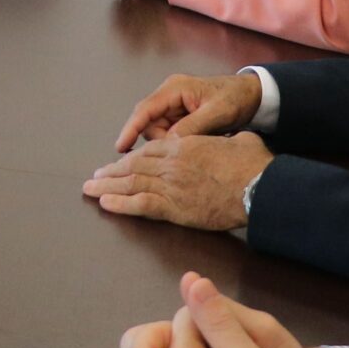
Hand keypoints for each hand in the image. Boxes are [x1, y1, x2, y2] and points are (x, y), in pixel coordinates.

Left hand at [84, 132, 273, 229]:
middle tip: (96, 176)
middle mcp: (171, 163)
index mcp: (185, 145)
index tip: (121, 163)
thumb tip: (236, 140)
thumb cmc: (254, 164)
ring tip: (90, 189)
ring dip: (107, 187)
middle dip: (112, 172)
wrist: (258, 186)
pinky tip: (105, 203)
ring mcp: (170, 185)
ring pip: (131, 184)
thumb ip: (230, 140)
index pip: (150, 151)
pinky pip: (141, 205)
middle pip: (134, 166)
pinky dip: (121, 204)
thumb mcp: (241, 141)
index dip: (132, 158)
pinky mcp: (174, 207)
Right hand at [116, 71, 262, 149]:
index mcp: (175, 89)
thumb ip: (193, 127)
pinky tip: (189, 146)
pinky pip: (168, 131)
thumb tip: (169, 143)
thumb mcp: (218, 113)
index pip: (144, 110)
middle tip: (179, 151)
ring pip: (157, 129)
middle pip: (148, 122)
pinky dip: (175, 141)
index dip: (130, 129)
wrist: (253, 95)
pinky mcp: (179, 114)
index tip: (120, 147)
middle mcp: (169, 94)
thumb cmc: (236, 98)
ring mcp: (173, 105)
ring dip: (168, 142)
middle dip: (158, 140)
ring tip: (192, 146)